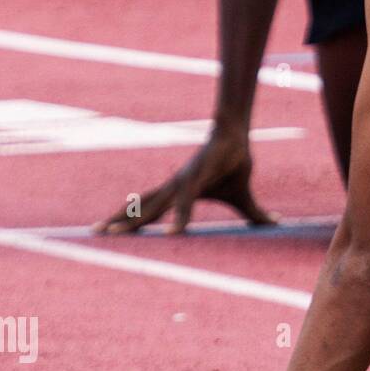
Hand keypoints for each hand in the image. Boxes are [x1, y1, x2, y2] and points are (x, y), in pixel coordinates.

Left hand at [94, 126, 273, 234]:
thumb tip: (275, 225)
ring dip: (134, 220)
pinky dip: (179, 218)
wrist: (238, 136)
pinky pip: (186, 202)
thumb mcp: (243, 197)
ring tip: (115, 233)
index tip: (109, 232)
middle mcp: (175, 186)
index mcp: (180, 191)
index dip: (130, 219)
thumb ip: (253, 214)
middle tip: (94, 233)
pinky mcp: (197, 177)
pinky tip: (174, 235)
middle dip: (119, 220)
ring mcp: (183, 181)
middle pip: (141, 206)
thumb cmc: (235, 163)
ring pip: (154, 205)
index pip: (149, 207)